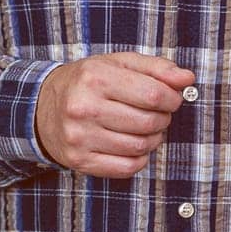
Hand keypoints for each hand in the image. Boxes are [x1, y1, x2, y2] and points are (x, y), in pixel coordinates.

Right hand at [35, 52, 194, 177]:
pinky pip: (127, 168)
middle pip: (148, 122)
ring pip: (139, 147)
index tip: (172, 97)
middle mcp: (84, 108)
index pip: (152, 94)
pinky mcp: (79, 161)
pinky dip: (140, 158)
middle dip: (163, 118)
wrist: (42, 108)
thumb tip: (187, 78)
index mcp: (96, 77)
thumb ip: (156, 68)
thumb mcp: (119, 63)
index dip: (172, 98)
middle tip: (159, 113)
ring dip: (154, 138)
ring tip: (147, 128)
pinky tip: (135, 145)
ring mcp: (80, 137)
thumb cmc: (88, 82)